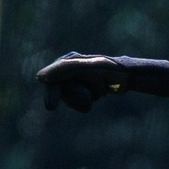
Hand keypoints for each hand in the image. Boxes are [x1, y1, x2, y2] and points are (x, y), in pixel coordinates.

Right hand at [37, 53, 168, 112]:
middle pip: (60, 91)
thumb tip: (40, 76)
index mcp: (68, 61)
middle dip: (73, 96)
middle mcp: (71, 69)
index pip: (52, 79)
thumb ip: (62, 71)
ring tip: (98, 91)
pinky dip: (87, 103)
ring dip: (83, 98)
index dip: (51, 93)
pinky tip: (99, 95)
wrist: (129, 75)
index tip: (51, 107)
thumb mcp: (83, 69)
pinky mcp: (87, 89)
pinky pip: (79, 102)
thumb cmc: (107, 70)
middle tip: (82, 102)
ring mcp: (79, 80)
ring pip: (70, 98)